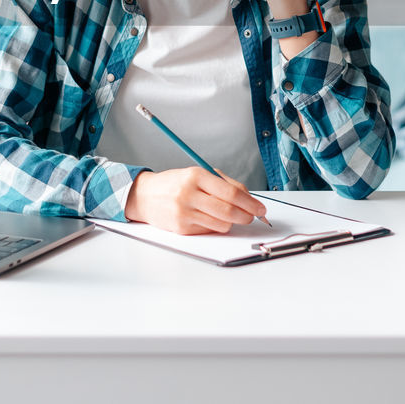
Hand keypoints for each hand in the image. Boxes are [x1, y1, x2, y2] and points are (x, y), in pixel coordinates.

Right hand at [124, 168, 267, 234]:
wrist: (145, 196)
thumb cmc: (175, 184)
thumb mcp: (198, 174)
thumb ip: (224, 183)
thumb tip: (248, 198)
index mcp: (196, 176)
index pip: (231, 193)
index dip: (250, 202)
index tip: (260, 208)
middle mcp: (189, 194)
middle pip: (228, 211)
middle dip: (246, 216)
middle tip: (253, 216)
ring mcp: (184, 213)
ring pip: (221, 224)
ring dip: (232, 222)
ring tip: (229, 215)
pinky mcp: (181, 228)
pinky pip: (209, 230)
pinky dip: (216, 226)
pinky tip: (209, 218)